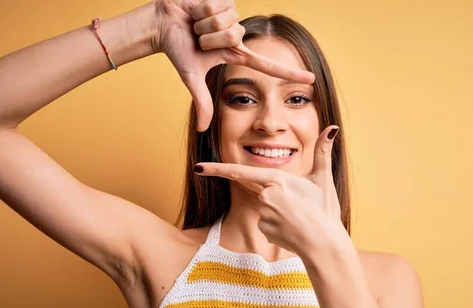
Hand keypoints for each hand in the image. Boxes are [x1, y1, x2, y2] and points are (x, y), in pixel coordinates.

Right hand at [152, 0, 314, 130]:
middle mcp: (239, 35)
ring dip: (205, 25)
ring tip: (196, 24)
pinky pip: (218, 7)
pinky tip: (197, 10)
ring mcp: (234, 15)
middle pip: (235, 36)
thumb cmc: (177, 48)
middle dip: (210, 38)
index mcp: (236, 54)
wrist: (162, 23)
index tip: (311, 80)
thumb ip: (202, 102)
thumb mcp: (192, 77)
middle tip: (197, 37)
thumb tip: (202, 130)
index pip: (267, 66)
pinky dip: (202, 10)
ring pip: (227, 22)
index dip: (289, 74)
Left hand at [193, 125, 344, 254]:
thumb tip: (332, 128)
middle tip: (301, 208)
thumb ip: (323, 152)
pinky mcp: (264, 229)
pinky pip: (267, 224)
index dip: (217, 169)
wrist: (325, 245)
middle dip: (280, 199)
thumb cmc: (325, 211)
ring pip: (266, 208)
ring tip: (300, 219)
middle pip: (263, 192)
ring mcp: (263, 214)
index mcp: (278, 179)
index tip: (198, 168)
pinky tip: (292, 230)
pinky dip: (278, 226)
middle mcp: (266, 195)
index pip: (241, 172)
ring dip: (280, 213)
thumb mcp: (323, 179)